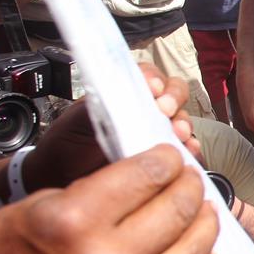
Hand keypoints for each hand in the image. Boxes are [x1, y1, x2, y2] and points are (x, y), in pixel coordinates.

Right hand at [0, 145, 220, 253]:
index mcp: (75, 223)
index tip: (171, 157)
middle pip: (179, 211)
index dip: (168, 159)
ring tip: (202, 210)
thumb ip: (101, 189)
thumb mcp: (41, 203)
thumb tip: (154, 175)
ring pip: (195, 253)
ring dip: (205, 223)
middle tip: (189, 179)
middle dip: (190, 186)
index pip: (149, 176)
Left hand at [21, 63, 197, 191]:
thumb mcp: (78, 118)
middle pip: (173, 94)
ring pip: (182, 120)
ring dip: (184, 124)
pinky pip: (186, 150)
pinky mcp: (164, 158)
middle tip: (165, 110)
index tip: (152, 88)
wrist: (63, 178)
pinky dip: (191, 150)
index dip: (154, 78)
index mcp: (123, 94)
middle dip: (174, 98)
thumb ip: (102, 103)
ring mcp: (155, 134)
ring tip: (178, 135)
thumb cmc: (67, 145)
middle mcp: (144, 111)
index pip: (148, 76)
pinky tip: (188, 152)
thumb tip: (123, 96)